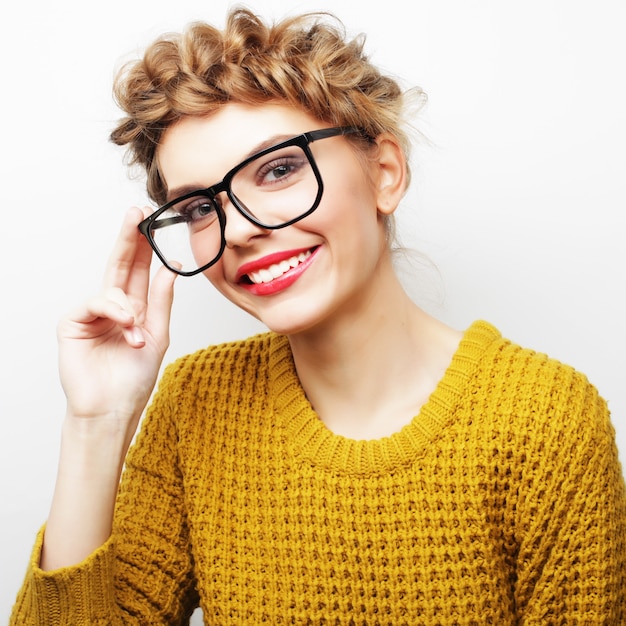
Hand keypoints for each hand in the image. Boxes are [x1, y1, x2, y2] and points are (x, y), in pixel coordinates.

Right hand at [57, 206, 177, 430]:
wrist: (112, 408)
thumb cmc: (134, 378)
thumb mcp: (158, 335)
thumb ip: (162, 300)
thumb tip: (173, 268)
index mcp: (135, 308)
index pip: (140, 270)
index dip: (146, 246)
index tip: (155, 221)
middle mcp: (114, 307)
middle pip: (121, 265)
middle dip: (130, 239)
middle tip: (138, 213)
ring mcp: (93, 313)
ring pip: (109, 285)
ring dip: (128, 305)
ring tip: (136, 330)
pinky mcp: (73, 322)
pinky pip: (95, 303)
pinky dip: (114, 312)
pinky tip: (126, 327)